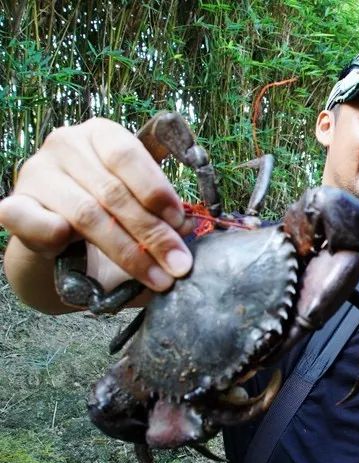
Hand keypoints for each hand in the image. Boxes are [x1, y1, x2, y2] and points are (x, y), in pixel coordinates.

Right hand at [0, 118, 193, 290]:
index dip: (158, 192)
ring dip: (127, 252)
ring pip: (87, 215)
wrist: (61, 237)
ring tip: (157, 277)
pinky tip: (78, 253)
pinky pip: (37, 224)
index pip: (128, 155)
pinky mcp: (14, 206)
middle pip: (113, 191)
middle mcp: (65, 144)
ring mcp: (36, 173)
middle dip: (153, 234)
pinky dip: (59, 240)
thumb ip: (159, 209)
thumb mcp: (137, 199)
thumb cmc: (110, 211)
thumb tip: (186, 229)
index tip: (183, 225)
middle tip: (178, 264)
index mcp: (101, 134)